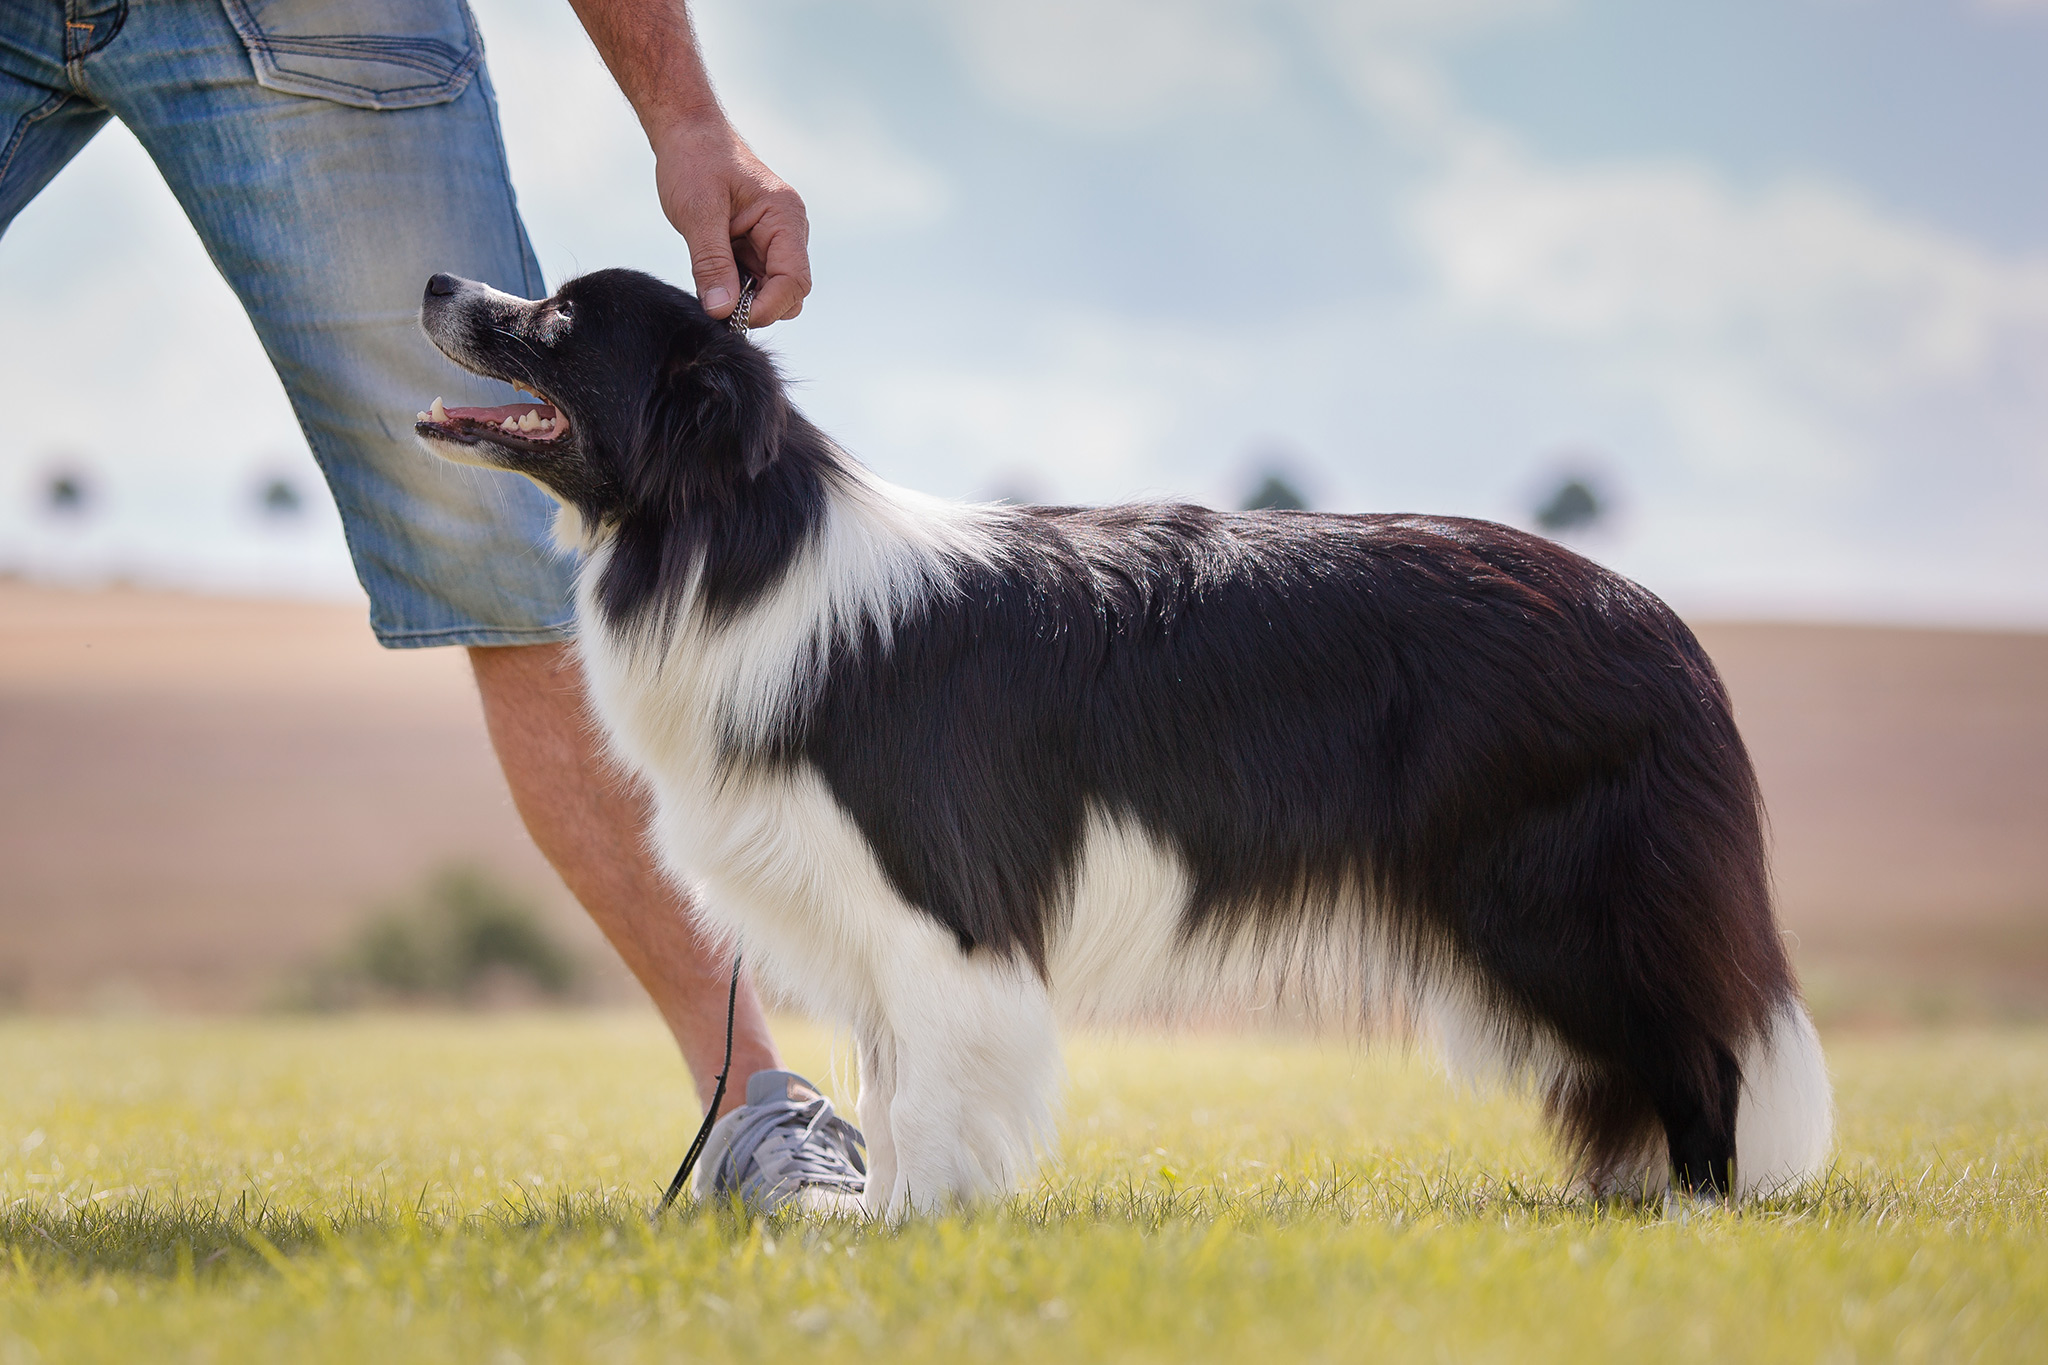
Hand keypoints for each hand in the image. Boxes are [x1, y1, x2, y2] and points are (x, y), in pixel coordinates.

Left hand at [650, 116, 810, 327]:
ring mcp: (774, 238)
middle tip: (717, 305)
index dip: (767, 307)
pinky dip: (735, 288)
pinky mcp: (757, 244)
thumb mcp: (698, 213)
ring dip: (745, 299)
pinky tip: (712, 275)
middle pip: (790, 291)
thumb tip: (722, 311)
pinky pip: (755, 279)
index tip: (732, 318)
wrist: (686, 131)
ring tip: (711, 285)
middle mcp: (788, 230)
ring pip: (772, 290)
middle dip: (758, 307)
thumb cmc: (694, 160)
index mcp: (784, 217)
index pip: (794, 280)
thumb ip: (711, 264)